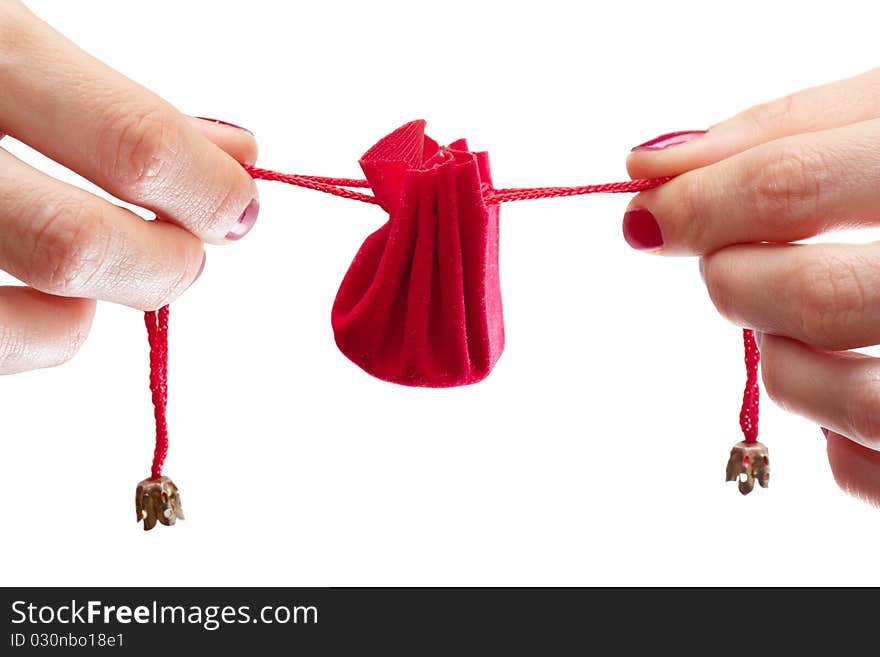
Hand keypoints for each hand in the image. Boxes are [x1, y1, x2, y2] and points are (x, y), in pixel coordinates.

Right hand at [0, 1, 258, 373]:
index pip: (135, 145)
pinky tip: (42, 300)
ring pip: (38, 326)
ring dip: (102, 311)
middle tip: (188, 250)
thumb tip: (238, 153)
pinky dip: (40, 337)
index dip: (210, 192)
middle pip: (84, 248)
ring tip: (112, 275)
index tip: (237, 207)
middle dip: (169, 263)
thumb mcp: (8, 42)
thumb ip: (115, 104)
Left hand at [624, 67, 879, 504]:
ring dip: (784, 361)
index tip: (648, 214)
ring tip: (795, 321)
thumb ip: (787, 131)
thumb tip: (650, 165)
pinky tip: (851, 377)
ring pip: (852, 400)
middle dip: (737, 280)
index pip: (794, 182)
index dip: (699, 201)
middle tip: (731, 264)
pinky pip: (867, 470)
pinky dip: (832, 434)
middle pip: (816, 296)